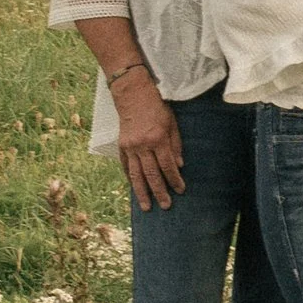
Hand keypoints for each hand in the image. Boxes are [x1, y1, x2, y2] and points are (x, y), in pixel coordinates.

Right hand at [114, 71, 184, 210]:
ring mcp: (129, 147)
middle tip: (166, 206)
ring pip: (136, 175)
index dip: (175, 180)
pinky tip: (134, 189)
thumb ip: (176, 145)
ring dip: (142, 192)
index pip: (167, 165)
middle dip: (160, 192)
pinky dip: (130, 179)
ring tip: (146, 207)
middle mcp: (142, 145)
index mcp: (157, 139)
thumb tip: (179, 166)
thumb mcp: (172, 123)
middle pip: (152, 174)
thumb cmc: (156, 107)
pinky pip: (126, 167)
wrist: (132, 95)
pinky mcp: (121, 146)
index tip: (180, 190)